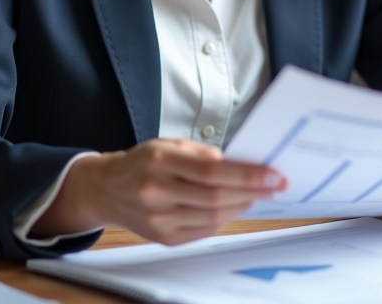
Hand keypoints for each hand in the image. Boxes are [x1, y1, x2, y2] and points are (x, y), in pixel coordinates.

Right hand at [32, 138, 286, 244]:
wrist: (105, 189)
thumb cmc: (142, 161)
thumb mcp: (169, 143)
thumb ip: (201, 154)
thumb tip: (238, 165)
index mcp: (159, 160)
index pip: (211, 171)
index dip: (246, 175)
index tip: (272, 174)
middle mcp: (156, 191)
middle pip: (215, 197)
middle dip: (252, 191)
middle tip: (275, 184)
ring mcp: (158, 218)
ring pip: (212, 216)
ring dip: (241, 205)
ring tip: (259, 194)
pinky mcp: (162, 237)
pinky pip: (203, 230)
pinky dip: (224, 218)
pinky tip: (235, 206)